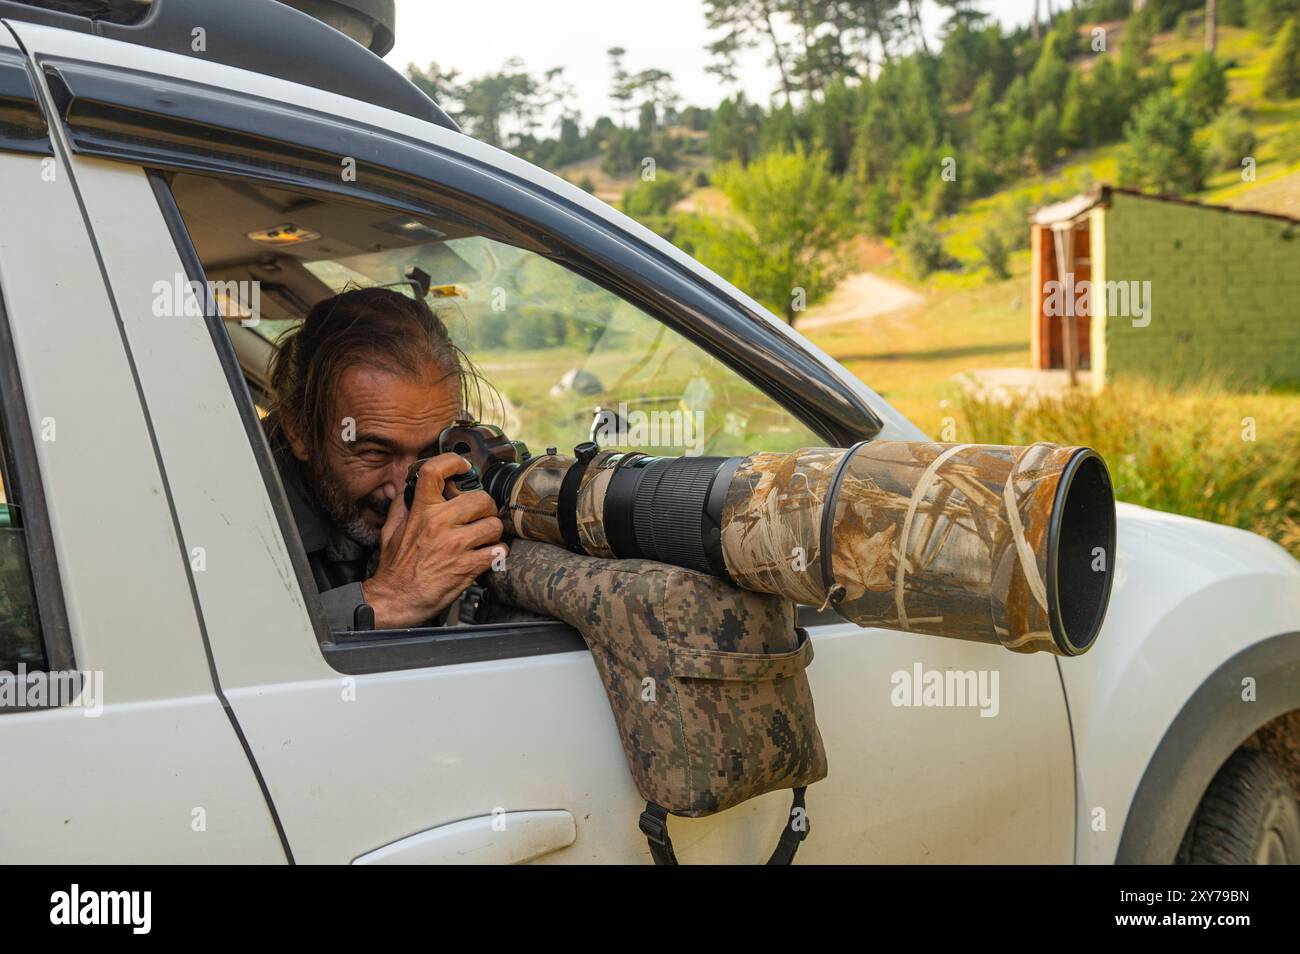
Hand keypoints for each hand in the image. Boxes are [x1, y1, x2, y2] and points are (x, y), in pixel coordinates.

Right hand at [362, 453, 506, 628]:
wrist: (396, 599)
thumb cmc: (395, 567)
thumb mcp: (390, 530)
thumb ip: (402, 505)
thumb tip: (410, 486)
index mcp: (421, 512)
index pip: (435, 472)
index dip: (454, 463)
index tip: (464, 468)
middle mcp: (440, 524)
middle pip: (481, 498)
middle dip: (485, 507)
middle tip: (481, 515)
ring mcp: (456, 545)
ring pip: (494, 525)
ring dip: (493, 532)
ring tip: (485, 538)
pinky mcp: (468, 567)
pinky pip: (497, 551)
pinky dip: (497, 553)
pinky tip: (488, 555)